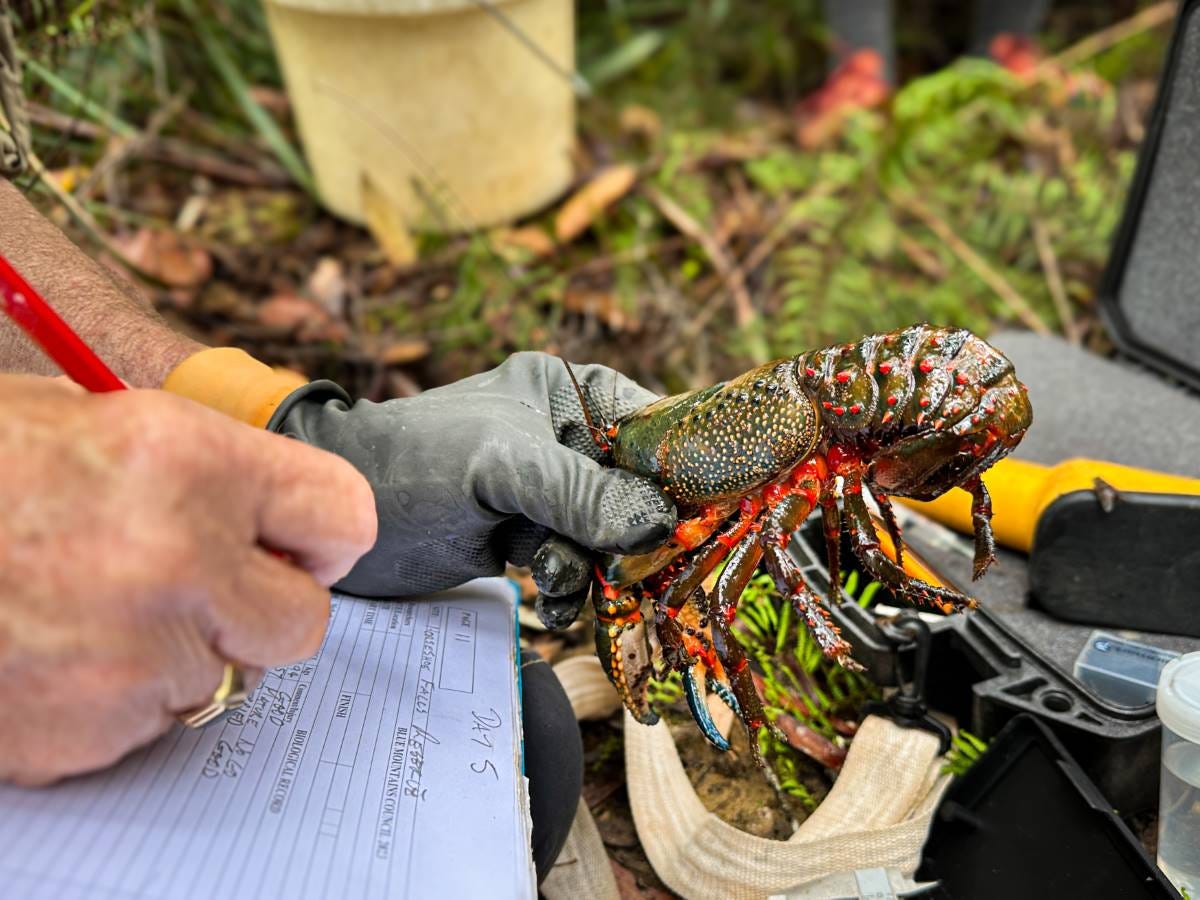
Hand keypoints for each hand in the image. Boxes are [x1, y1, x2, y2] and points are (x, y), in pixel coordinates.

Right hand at [0, 377, 375, 784]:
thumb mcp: (87, 416)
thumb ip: (201, 464)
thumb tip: (274, 512)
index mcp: (189, 462)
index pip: (344, 515)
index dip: (323, 532)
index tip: (300, 541)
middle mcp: (177, 562)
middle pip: (303, 620)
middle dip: (262, 605)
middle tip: (205, 583)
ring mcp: (131, 657)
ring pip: (223, 678)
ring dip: (180, 650)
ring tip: (93, 606)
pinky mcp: (81, 731)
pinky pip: (146, 722)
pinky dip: (115, 697)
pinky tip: (54, 648)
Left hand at [278, 352, 675, 620]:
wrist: (334, 525)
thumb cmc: (411, 467)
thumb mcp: (499, 470)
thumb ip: (580, 494)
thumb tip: (660, 524)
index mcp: (567, 395)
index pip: (653, 428)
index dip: (680, 474)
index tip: (697, 521)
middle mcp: (565, 439)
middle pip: (639, 492)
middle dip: (634, 537)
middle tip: (629, 570)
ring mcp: (549, 492)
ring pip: (611, 538)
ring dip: (594, 569)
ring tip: (559, 580)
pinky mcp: (530, 536)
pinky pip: (578, 565)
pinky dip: (572, 588)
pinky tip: (552, 601)